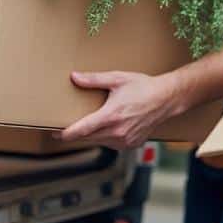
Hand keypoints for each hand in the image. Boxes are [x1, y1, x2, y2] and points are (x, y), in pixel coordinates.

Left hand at [57, 71, 175, 148]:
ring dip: (93, 134)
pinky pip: (112, 143)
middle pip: (88, 138)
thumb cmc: (143, 86)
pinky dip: (108, 137)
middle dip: (76, 133)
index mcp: (111, 116)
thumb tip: (74, 77)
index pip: (82, 130)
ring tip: (93, 122)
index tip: (55, 133)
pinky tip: (111, 126)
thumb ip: (94, 80)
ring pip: (99, 141)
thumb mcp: (118, 79)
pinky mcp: (132, 144)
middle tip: (65, 127)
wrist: (167, 98)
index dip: (66, 134)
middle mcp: (117, 131)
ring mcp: (125, 140)